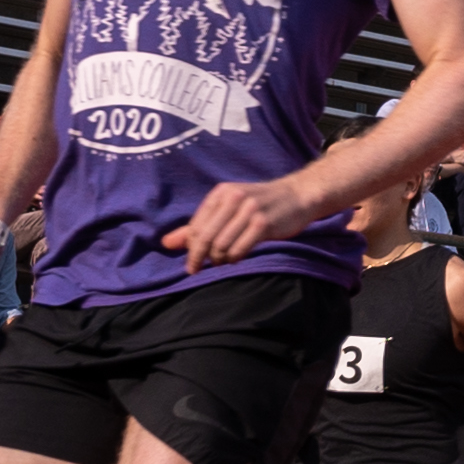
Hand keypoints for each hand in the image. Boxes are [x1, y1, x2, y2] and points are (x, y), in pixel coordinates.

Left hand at [169, 173, 320, 266]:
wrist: (297, 196)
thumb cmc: (260, 205)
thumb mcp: (227, 209)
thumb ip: (198, 226)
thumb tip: (166, 243)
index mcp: (221, 193)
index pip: (195, 226)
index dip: (189, 248)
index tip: (191, 262)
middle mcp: (233, 199)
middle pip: (204, 237)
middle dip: (197, 258)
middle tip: (196, 270)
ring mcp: (249, 211)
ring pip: (220, 245)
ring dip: (218, 259)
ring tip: (223, 261)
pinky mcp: (263, 224)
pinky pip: (239, 249)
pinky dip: (234, 258)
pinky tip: (237, 257)